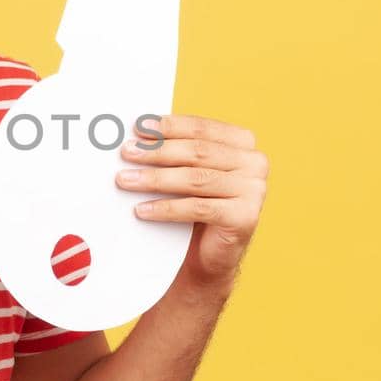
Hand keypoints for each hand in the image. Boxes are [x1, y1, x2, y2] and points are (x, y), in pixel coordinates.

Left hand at [115, 114, 268, 299]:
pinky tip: (142, 209)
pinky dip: (166, 208)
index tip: (138, 126)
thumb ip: (175, 148)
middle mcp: (255, 162)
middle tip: (126, 152)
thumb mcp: (189, 170)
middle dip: (157, 151)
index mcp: (243, 142)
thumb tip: (137, 134)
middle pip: (197, 152)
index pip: (201, 128)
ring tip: (125, 180)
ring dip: (155, 179)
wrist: (210, 254)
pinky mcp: (245, 217)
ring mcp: (254, 190)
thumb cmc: (196, 204)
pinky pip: (198, 208)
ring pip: (196, 179)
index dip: (169, 126)